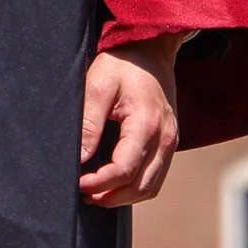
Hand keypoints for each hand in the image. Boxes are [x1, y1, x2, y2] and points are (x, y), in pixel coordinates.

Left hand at [78, 35, 182, 206]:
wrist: (150, 49)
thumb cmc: (122, 64)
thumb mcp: (98, 85)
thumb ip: (89, 123)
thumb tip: (79, 160)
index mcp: (147, 123)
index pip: (124, 170)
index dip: (98, 183)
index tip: (76, 184)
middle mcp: (165, 137)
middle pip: (140, 187)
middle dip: (110, 197)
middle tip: (83, 193)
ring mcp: (171, 141)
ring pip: (150, 187)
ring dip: (123, 197)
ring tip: (96, 194)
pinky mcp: (169, 142)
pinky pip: (156, 177)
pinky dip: (136, 187)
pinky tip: (114, 184)